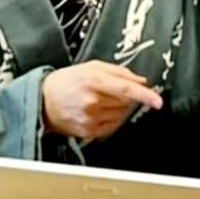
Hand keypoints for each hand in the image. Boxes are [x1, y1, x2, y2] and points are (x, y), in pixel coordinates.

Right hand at [42, 61, 162, 139]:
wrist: (42, 101)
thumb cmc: (67, 81)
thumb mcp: (92, 67)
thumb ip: (119, 72)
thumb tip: (141, 81)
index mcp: (93, 81)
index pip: (126, 89)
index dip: (145, 95)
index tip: (157, 101)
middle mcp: (92, 101)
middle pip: (126, 102)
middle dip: (125, 96)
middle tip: (108, 90)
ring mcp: (89, 118)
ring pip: (121, 114)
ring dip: (118, 107)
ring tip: (99, 100)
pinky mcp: (88, 132)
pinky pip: (112, 125)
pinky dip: (111, 118)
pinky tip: (97, 111)